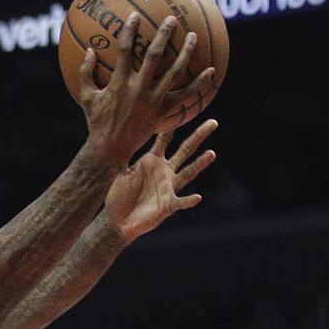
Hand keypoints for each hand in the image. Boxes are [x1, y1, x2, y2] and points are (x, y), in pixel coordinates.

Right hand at [78, 13, 214, 164]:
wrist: (110, 147)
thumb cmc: (96, 121)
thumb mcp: (86, 96)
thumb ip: (85, 72)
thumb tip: (88, 50)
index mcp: (119, 82)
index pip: (125, 50)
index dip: (130, 31)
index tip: (134, 16)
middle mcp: (138, 88)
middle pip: (154, 56)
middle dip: (163, 35)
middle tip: (171, 19)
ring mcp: (154, 100)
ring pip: (175, 72)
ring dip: (185, 52)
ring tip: (193, 36)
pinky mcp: (164, 111)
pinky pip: (186, 95)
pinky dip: (200, 83)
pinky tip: (211, 71)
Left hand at [105, 119, 217, 241]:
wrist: (117, 220)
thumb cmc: (118, 195)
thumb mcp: (118, 171)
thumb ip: (122, 155)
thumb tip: (115, 136)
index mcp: (152, 161)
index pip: (164, 139)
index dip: (171, 125)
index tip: (180, 108)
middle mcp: (164, 171)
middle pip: (185, 150)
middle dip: (198, 136)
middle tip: (213, 122)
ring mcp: (169, 187)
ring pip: (188, 173)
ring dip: (200, 164)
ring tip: (211, 153)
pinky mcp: (168, 205)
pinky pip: (181, 202)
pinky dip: (189, 200)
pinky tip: (197, 197)